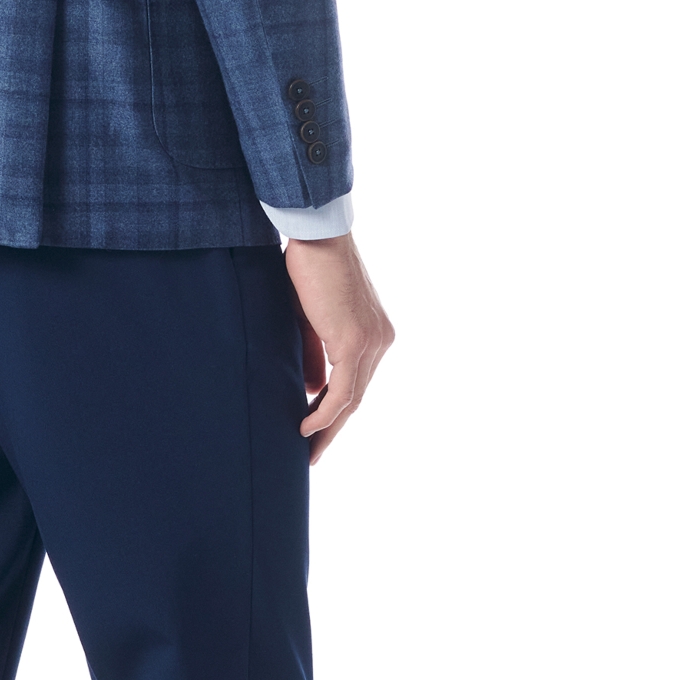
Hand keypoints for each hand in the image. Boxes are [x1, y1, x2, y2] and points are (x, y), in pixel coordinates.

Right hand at [283, 232, 393, 463]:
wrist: (316, 234)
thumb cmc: (310, 266)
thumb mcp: (310, 317)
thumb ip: (315, 353)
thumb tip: (313, 390)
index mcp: (375, 333)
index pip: (358, 382)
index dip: (337, 410)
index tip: (316, 430)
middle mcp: (380, 341)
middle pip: (358, 396)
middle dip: (334, 428)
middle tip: (313, 453)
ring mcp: (371, 342)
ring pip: (351, 399)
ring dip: (328, 428)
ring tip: (308, 450)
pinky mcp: (353, 342)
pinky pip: (342, 391)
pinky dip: (325, 413)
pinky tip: (307, 428)